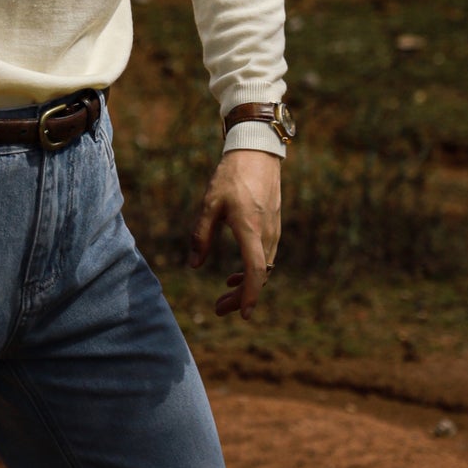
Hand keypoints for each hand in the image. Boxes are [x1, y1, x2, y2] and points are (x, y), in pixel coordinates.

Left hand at [189, 148, 281, 318]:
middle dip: (241, 297)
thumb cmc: (231, 176)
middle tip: (219, 309)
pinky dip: (252, 271)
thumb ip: (201, 236)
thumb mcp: (210, 204)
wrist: (257, 152)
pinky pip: (265, 257)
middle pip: (260, 276)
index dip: (250, 295)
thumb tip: (194, 266)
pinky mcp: (273, 226)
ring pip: (264, 269)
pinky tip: (234, 273)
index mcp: (251, 229)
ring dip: (246, 285)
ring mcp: (273, 230)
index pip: (256, 271)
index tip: (244, 315)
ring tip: (223, 294)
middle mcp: (267, 233)